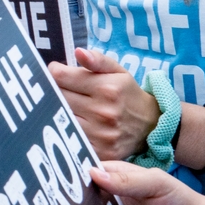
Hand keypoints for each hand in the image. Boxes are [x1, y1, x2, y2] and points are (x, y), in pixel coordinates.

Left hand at [48, 46, 162, 160]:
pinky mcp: (99, 152)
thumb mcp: (117, 70)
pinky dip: (66, 131)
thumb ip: (97, 59)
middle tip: (60, 90)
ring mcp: (100, 135)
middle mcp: (103, 112)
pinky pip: (69, 139)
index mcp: (106, 88)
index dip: (53, 72)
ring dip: (57, 111)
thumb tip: (78, 52)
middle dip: (54, 91)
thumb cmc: (127, 93)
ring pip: (59, 118)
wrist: (151, 125)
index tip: (57, 73)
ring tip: (65, 106)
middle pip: (56, 97)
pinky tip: (72, 124)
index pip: (59, 76)